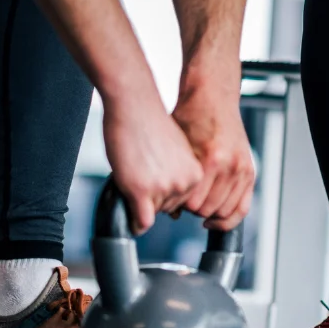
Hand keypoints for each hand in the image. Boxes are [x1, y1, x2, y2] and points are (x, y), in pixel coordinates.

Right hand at [102, 97, 203, 234]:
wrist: (135, 103)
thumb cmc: (151, 123)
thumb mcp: (177, 151)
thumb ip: (181, 175)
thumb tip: (178, 210)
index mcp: (197, 174)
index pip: (185, 201)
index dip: (168, 192)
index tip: (158, 180)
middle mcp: (185, 183)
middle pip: (169, 208)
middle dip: (154, 197)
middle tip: (142, 173)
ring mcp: (164, 188)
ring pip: (152, 213)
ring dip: (141, 202)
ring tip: (134, 174)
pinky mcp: (142, 191)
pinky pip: (142, 221)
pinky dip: (135, 223)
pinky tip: (131, 217)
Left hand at [171, 87, 255, 231]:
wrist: (213, 98)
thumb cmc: (191, 117)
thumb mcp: (177, 147)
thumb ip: (176, 178)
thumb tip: (171, 211)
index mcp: (211, 159)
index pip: (192, 203)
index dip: (178, 206)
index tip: (170, 202)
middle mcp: (230, 166)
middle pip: (207, 209)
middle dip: (192, 210)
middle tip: (181, 202)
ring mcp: (243, 170)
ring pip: (224, 211)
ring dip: (209, 212)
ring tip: (197, 204)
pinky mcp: (250, 172)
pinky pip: (242, 207)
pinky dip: (229, 218)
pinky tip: (215, 218)